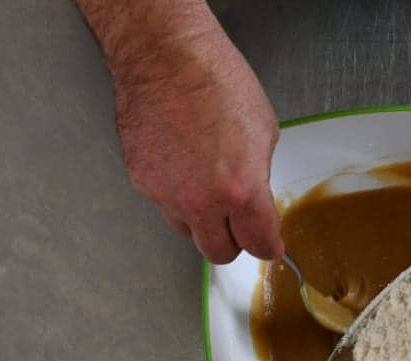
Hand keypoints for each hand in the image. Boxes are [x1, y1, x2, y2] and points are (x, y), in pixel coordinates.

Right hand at [112, 31, 283, 261]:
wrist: (167, 58)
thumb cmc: (219, 83)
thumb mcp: (264, 134)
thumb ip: (259, 178)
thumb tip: (253, 198)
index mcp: (241, 190)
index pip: (258, 243)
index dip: (268, 247)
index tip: (269, 244)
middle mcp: (201, 201)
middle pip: (219, 252)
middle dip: (234, 242)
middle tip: (239, 226)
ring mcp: (166, 194)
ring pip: (188, 230)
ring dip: (202, 220)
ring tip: (207, 187)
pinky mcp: (141, 182)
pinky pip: (164, 203)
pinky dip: (176, 195)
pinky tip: (183, 166)